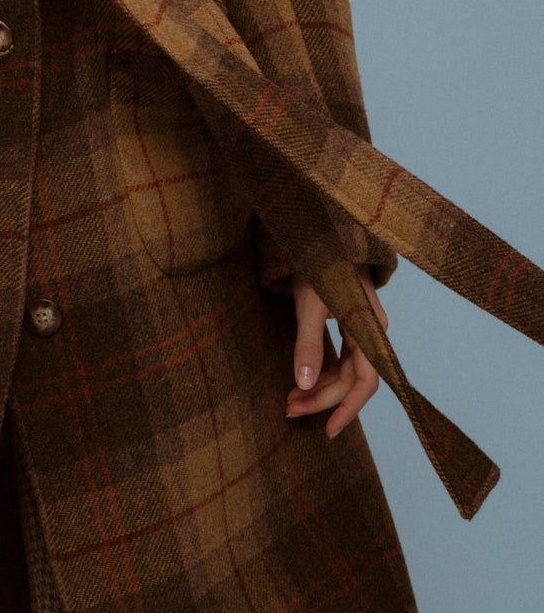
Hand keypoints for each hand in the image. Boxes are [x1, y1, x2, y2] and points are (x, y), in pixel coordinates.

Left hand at [286, 267, 387, 437]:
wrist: (323, 228)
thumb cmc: (320, 261)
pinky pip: (339, 356)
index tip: (328, 431)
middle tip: (289, 410)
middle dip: (321, 398)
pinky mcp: (347, 321)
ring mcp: (360, 327)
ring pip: (343, 369)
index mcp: (369, 328)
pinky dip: (321, 370)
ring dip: (319, 386)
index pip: (365, 381)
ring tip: (291, 400)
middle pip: (350, 378)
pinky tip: (303, 380)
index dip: (348, 408)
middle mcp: (370, 331)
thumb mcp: (310, 303)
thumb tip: (303, 384)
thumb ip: (308, 344)